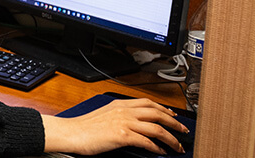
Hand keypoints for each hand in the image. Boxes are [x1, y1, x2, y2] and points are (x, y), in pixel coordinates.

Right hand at [41, 99, 188, 154]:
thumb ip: (119, 116)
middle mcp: (124, 111)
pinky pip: (147, 142)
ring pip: (156, 128)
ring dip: (171, 138)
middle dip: (174, 122)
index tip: (172, 115)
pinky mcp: (122, 136)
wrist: (71, 133)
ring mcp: (124, 122)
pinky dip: (157, 148)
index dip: (164, 109)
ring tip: (177, 145)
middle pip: (157, 113)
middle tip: (183, 130)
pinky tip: (161, 152)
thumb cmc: (83, 127)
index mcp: (119, 104)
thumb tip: (133, 124)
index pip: (148, 103)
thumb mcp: (104, 115)